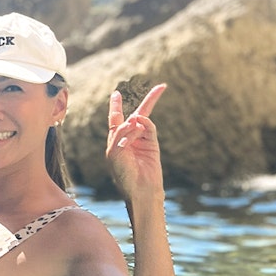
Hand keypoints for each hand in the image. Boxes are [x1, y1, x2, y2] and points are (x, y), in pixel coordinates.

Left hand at [106, 83, 166, 205]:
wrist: (139, 188)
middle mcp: (130, 137)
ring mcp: (143, 140)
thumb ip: (120, 133)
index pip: (116, 118)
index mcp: (116, 139)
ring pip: (141, 121)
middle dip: (149, 101)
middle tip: (161, 87)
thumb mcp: (114, 152)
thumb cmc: (123, 173)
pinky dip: (143, 124)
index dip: (116, 105)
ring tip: (127, 143)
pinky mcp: (153, 144)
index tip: (116, 93)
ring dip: (133, 126)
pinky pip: (149, 128)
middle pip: (137, 114)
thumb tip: (135, 119)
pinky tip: (138, 125)